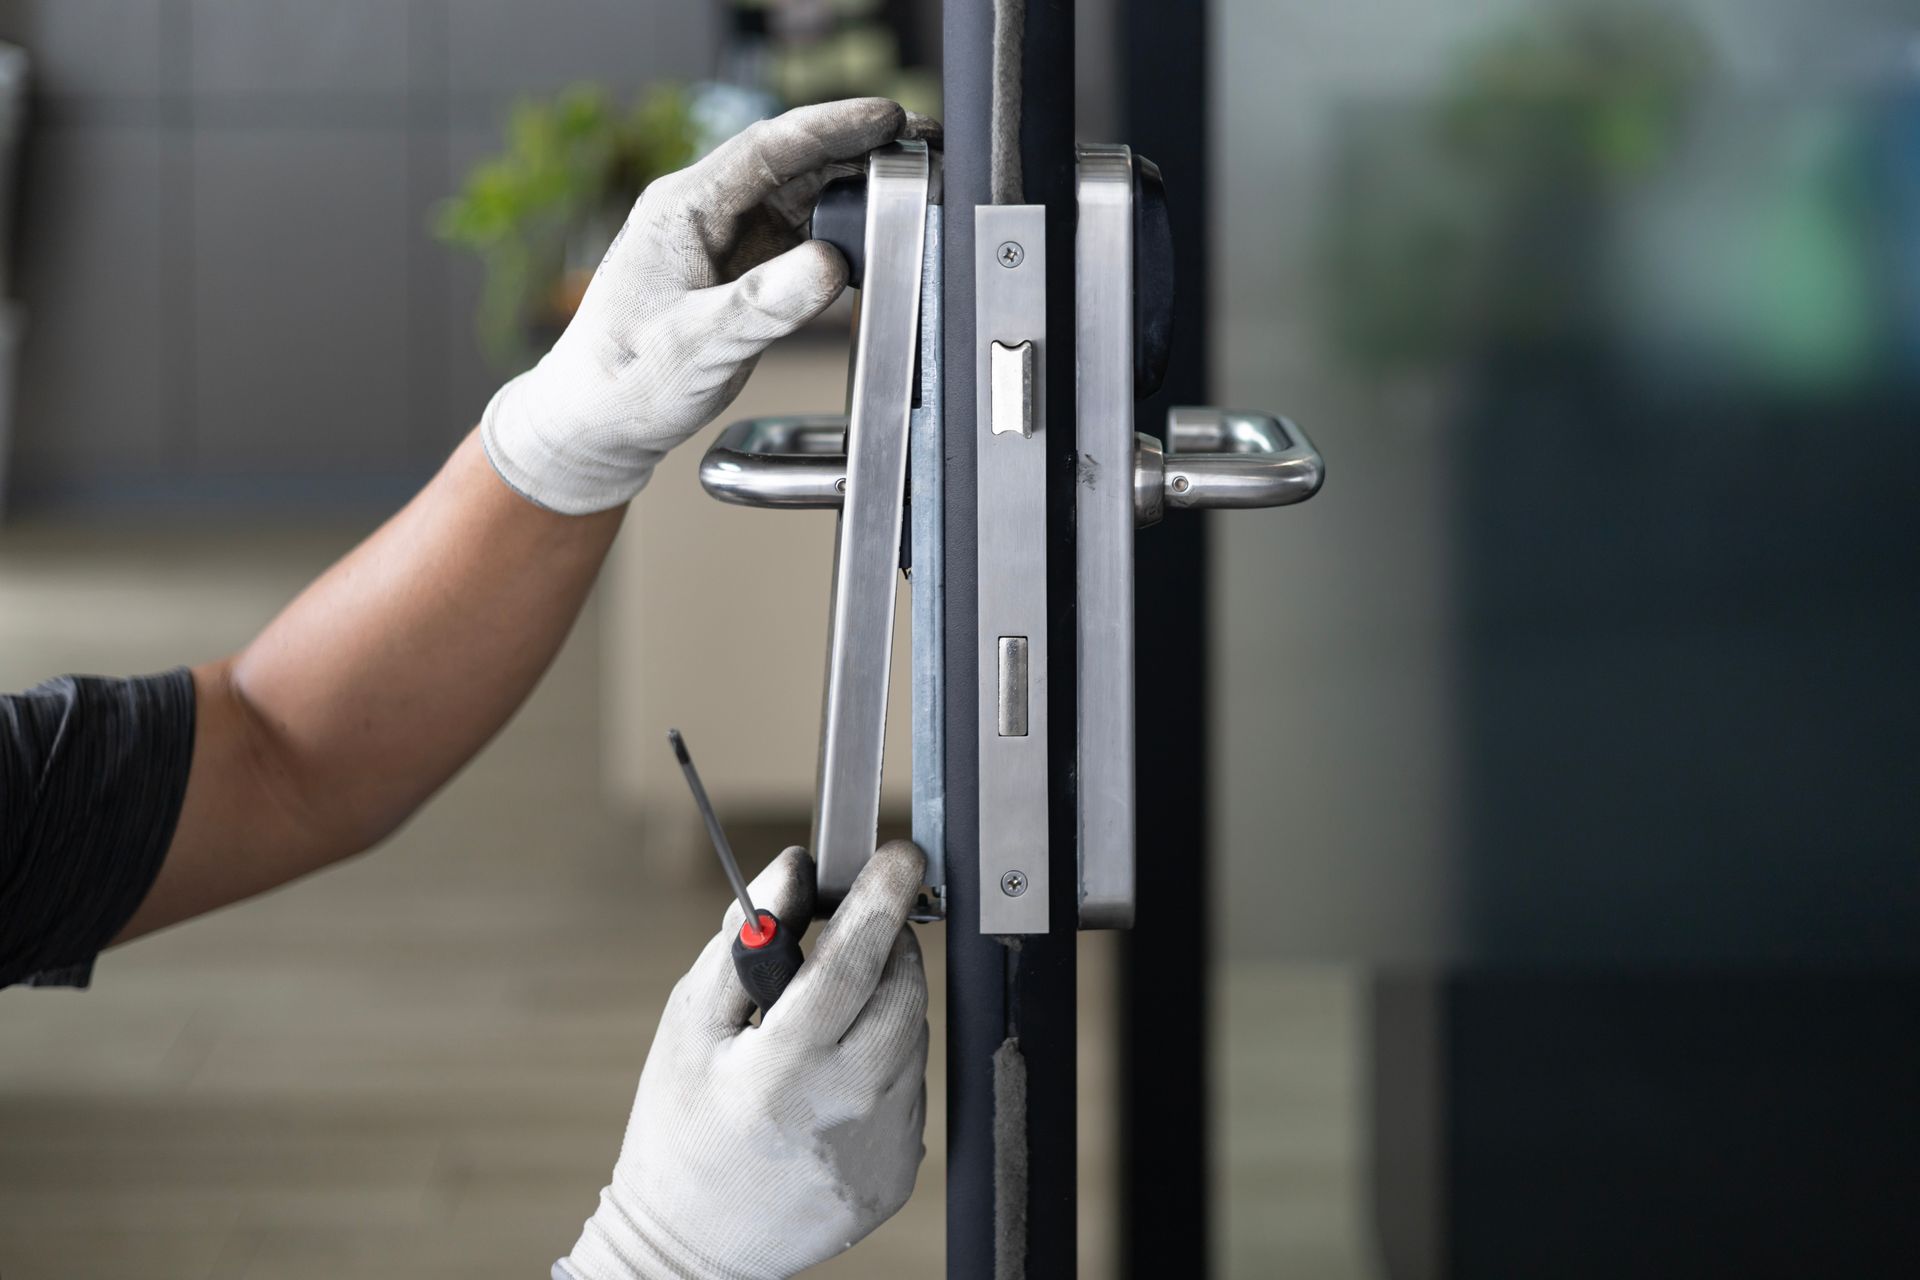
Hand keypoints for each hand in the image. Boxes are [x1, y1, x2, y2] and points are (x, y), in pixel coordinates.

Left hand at [482, 98, 915, 514]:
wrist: (597, 422)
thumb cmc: (624, 381)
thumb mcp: (695, 345)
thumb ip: (762, 305)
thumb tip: (831, 264)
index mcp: (683, 209)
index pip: (767, 148)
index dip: (830, 127)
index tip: (886, 119)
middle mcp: (705, 213)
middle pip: (793, 162)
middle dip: (857, 149)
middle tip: (919, 146)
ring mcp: (726, 241)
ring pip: (802, 197)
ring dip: (854, 187)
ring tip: (911, 183)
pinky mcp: (742, 272)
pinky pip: (801, 237)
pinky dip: (842, 231)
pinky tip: (876, 237)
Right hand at [559, 841, 929, 1279]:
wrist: (690, 1244)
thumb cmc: (678, 1125)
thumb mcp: (689, 1022)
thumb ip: (744, 938)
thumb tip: (796, 870)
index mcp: (780, 1071)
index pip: (855, 963)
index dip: (882, 897)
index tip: (899, 855)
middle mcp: (843, 1113)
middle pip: (902, 992)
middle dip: (887, 947)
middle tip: (850, 941)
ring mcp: (879, 1149)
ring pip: (912, 1036)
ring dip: (882, 1008)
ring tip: (825, 1025)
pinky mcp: (898, 1176)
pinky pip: (912, 1088)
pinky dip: (884, 1064)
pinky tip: (833, 1080)